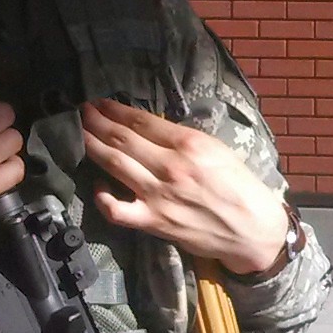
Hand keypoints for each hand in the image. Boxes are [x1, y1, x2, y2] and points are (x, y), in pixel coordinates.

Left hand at [78, 98, 293, 275]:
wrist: (252, 230)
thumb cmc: (239, 187)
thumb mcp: (217, 150)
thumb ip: (183, 139)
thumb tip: (151, 128)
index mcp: (189, 144)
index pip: (142, 121)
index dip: (116, 110)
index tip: (100, 102)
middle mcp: (170, 166)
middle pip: (122, 139)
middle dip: (97, 122)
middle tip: (81, 111)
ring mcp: (158, 195)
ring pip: (114, 165)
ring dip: (92, 146)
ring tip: (80, 133)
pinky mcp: (154, 222)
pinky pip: (117, 209)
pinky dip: (102, 198)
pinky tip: (97, 186)